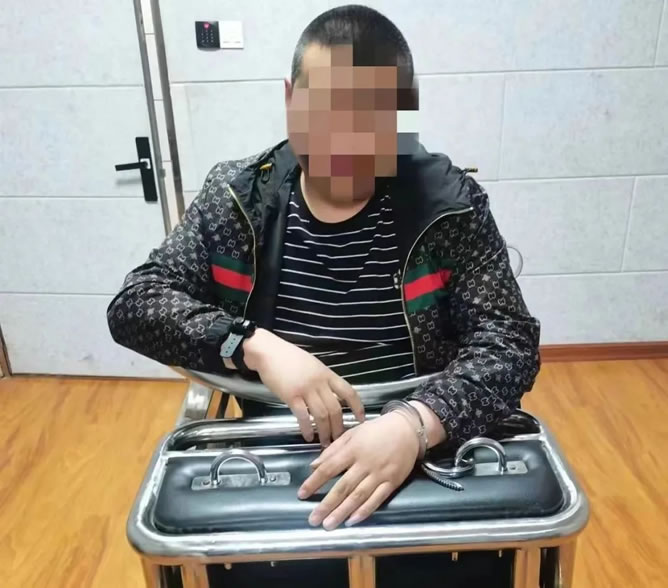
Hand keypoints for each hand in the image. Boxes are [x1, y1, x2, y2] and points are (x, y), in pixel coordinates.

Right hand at [244, 329, 364, 444]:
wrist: (268, 352)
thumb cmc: (288, 357)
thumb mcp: (312, 364)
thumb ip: (322, 379)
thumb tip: (329, 395)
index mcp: (327, 374)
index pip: (348, 391)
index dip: (357, 407)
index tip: (361, 419)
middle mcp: (319, 382)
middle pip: (335, 408)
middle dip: (339, 427)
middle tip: (339, 439)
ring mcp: (305, 389)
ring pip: (321, 415)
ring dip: (325, 431)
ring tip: (324, 442)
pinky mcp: (291, 396)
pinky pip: (303, 416)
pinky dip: (307, 428)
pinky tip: (308, 436)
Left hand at [298, 412, 419, 529]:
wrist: (408, 429)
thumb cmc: (377, 430)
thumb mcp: (353, 433)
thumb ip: (333, 449)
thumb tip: (314, 465)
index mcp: (353, 449)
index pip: (329, 468)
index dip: (314, 482)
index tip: (302, 494)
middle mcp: (365, 464)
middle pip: (343, 487)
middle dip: (327, 504)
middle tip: (313, 519)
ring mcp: (380, 474)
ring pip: (358, 496)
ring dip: (342, 512)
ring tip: (329, 524)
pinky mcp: (392, 482)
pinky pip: (377, 499)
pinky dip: (365, 511)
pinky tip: (352, 520)